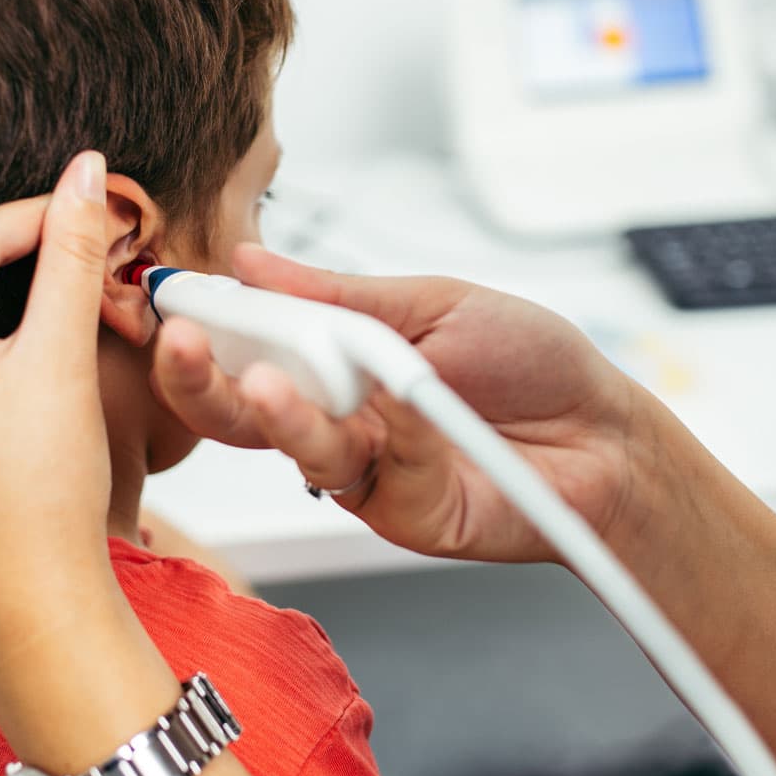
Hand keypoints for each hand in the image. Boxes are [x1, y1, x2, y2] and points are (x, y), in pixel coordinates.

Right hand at [151, 248, 667, 565]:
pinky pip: (377, 472)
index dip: (203, 326)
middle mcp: (338, 419)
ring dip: (278, 413)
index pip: (246, 347)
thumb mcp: (431, 303)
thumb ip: (337, 295)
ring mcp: (367, 471)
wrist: (606, 432)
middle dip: (201, 379)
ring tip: (263, 381)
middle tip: (179, 342)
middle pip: (243, 411)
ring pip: (297, 449)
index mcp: (333, 361)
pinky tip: (402, 398)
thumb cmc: (530, 363)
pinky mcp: (403, 513)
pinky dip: (390, 427)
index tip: (169, 296)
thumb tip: (252, 262)